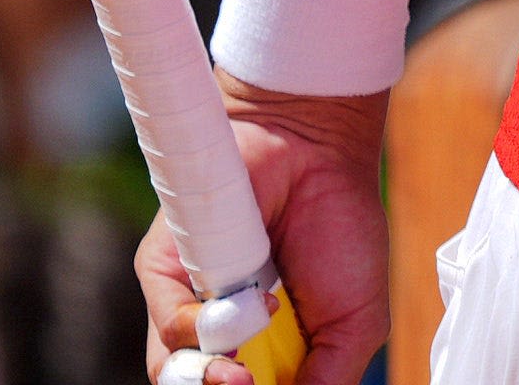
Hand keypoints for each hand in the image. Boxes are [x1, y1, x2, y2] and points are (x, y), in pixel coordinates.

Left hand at [135, 79, 386, 384]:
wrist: (320, 155)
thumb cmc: (342, 231)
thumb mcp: (354, 325)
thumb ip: (326, 381)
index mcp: (261, 353)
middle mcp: (217, 337)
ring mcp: (188, 307)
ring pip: (174, 372)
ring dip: (208, 379)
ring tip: (244, 369)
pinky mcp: (164, 273)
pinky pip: (168, 325)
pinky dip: (205, 328)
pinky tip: (254, 307)